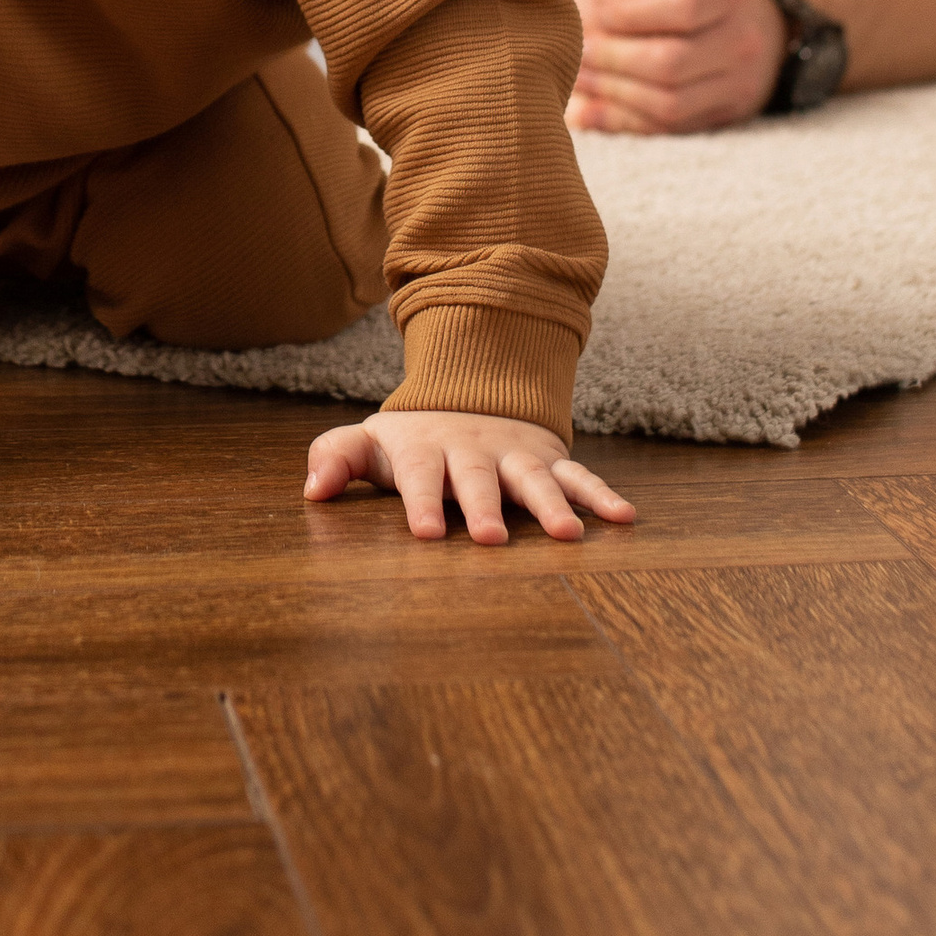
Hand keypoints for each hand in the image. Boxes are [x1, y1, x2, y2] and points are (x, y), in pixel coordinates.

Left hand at [304, 409, 635, 544]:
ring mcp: (514, 454)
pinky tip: (623, 518)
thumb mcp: (371, 444)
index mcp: (426, 451)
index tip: (426, 535)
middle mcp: (473, 451)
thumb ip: (337, 458)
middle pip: (478, 479)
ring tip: (568, 537)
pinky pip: (578, 475)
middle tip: (490, 540)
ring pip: (535, 478)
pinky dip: (600, 494)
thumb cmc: (412, 441)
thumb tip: (312, 490)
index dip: (423, 503)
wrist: (467, 395)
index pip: (421, 476)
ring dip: (551, 504)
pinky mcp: (548, 458)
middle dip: (483, 507)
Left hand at [544, 0, 786, 133]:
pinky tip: (582, 111)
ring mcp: (736, 84)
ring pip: (668, 103)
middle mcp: (743, 40)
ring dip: (612, 93)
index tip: (598, 10)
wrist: (721, 13)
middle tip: (577, 49)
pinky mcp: (718, 118)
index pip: (681, 7)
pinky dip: (619, 122)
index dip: (630, 13)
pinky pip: (666, 131)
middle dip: (614, 58)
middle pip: (671, 63)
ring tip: (575, 74)